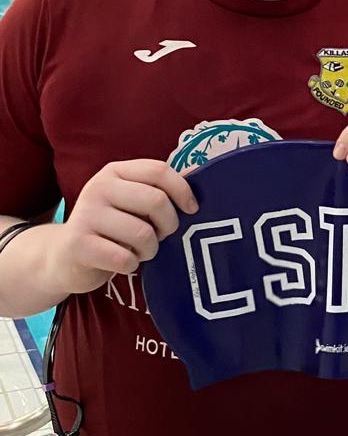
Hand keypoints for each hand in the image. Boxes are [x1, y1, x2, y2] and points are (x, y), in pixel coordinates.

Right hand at [46, 160, 198, 295]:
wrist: (62, 256)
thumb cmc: (110, 228)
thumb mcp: (129, 202)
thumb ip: (157, 191)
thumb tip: (197, 178)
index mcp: (115, 172)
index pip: (158, 170)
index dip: (182, 190)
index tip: (192, 210)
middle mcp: (98, 188)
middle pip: (156, 201)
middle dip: (169, 225)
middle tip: (161, 236)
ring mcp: (85, 215)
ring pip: (143, 233)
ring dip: (150, 249)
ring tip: (141, 251)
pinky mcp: (77, 244)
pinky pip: (124, 258)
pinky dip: (132, 265)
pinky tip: (124, 262)